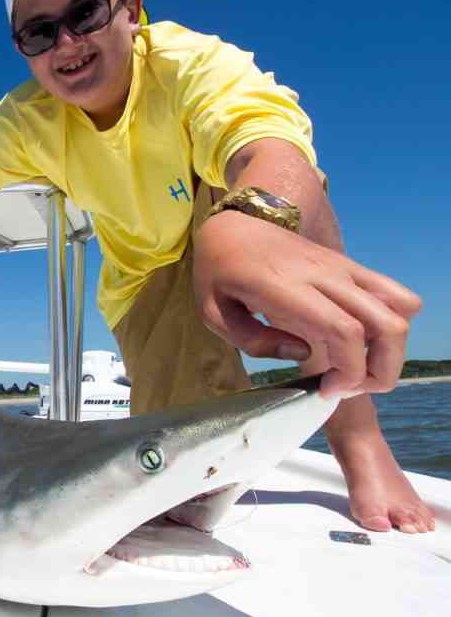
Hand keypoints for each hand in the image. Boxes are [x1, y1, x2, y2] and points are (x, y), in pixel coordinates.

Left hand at [193, 211, 421, 398]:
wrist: (233, 225)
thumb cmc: (218, 272)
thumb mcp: (213, 313)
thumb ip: (255, 341)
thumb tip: (305, 353)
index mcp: (285, 288)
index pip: (344, 330)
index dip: (349, 371)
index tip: (328, 391)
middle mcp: (324, 274)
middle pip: (388, 324)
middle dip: (380, 371)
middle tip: (345, 386)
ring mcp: (342, 267)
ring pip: (402, 308)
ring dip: (392, 349)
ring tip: (357, 366)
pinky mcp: (350, 265)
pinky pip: (396, 293)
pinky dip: (391, 324)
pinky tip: (360, 340)